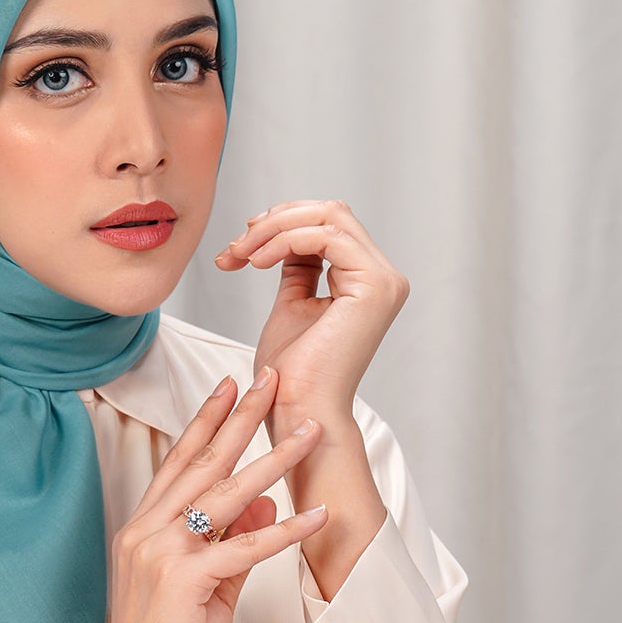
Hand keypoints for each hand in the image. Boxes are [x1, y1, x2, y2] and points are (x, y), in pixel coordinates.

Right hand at [94, 365, 327, 622]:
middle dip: (241, 416)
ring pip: (228, 494)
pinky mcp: (184, 581)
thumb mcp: (208, 589)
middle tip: (270, 376)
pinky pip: (246, 549)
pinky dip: (286, 531)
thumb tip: (268, 502)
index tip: (230, 385)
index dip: (208, 420)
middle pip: (203, 461)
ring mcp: (163, 552)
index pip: (179, 462)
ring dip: (274, 458)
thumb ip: (233, 545)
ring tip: (309, 430)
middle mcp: (148, 531)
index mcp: (144, 529)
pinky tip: (317, 514)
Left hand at [215, 198, 408, 443]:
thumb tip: (283, 234)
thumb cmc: (292, 374)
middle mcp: (385, 277)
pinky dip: (284, 241)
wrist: (298, 411)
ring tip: (240, 254)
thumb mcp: (292, 304)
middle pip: (330, 212)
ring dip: (273, 229)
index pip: (328, 224)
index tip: (239, 245)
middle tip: (236, 244)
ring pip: (327, 216)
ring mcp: (384, 281)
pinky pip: (326, 237)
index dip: (281, 223)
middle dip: (275, 220)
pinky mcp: (374, 287)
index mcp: (367, 280)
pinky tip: (256, 261)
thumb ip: (298, 268)